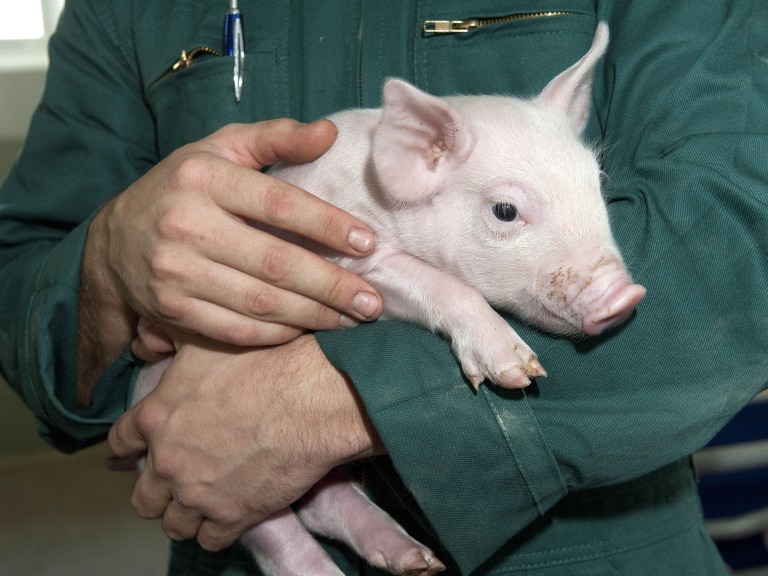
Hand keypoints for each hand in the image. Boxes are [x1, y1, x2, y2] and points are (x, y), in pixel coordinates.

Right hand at [78, 118, 382, 402]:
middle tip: (372, 301)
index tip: (369, 244)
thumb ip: (276, 138)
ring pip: (260, 302)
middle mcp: (186, 224)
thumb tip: (329, 133)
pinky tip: (307, 329)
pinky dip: (277, 334)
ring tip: (352, 319)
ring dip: (314, 315)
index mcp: (204, 177)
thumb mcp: (222, 148)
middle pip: (275, 263)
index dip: (329, 227)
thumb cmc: (184, 186)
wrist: (115, 239)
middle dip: (332, 285)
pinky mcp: (172, 308)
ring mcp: (175, 271)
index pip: (279, 204)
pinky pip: (236, 330)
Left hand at [108, 334, 383, 550]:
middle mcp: (169, 461)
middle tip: (177, 480)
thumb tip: (148, 342)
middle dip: (157, 491)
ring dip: (186, 514)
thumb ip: (168, 348)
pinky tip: (229, 512)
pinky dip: (217, 529)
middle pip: (143, 497)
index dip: (128, 448)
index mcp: (156, 417)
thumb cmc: (265, 361)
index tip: (136, 451)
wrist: (311, 395)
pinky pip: (210, 540)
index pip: (119, 443)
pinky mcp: (233, 515)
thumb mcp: (204, 342)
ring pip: (174, 524)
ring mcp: (198, 493)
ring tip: (204, 500)